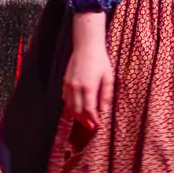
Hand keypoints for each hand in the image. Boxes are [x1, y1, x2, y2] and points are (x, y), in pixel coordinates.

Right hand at [61, 12, 114, 130]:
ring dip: (76, 115)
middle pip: (78, 111)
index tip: (98, 125)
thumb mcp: (108, 77)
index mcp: (89, 87)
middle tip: (91, 126)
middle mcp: (76, 87)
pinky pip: (65, 98)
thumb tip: (104, 111)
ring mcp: (68, 84)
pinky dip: (70, 106)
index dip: (93, 119)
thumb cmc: (100, 60)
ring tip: (84, 120)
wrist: (86, 46)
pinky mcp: (65, 81)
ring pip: (69, 106)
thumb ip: (105, 95)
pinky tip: (76, 108)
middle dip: (85, 120)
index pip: (89, 110)